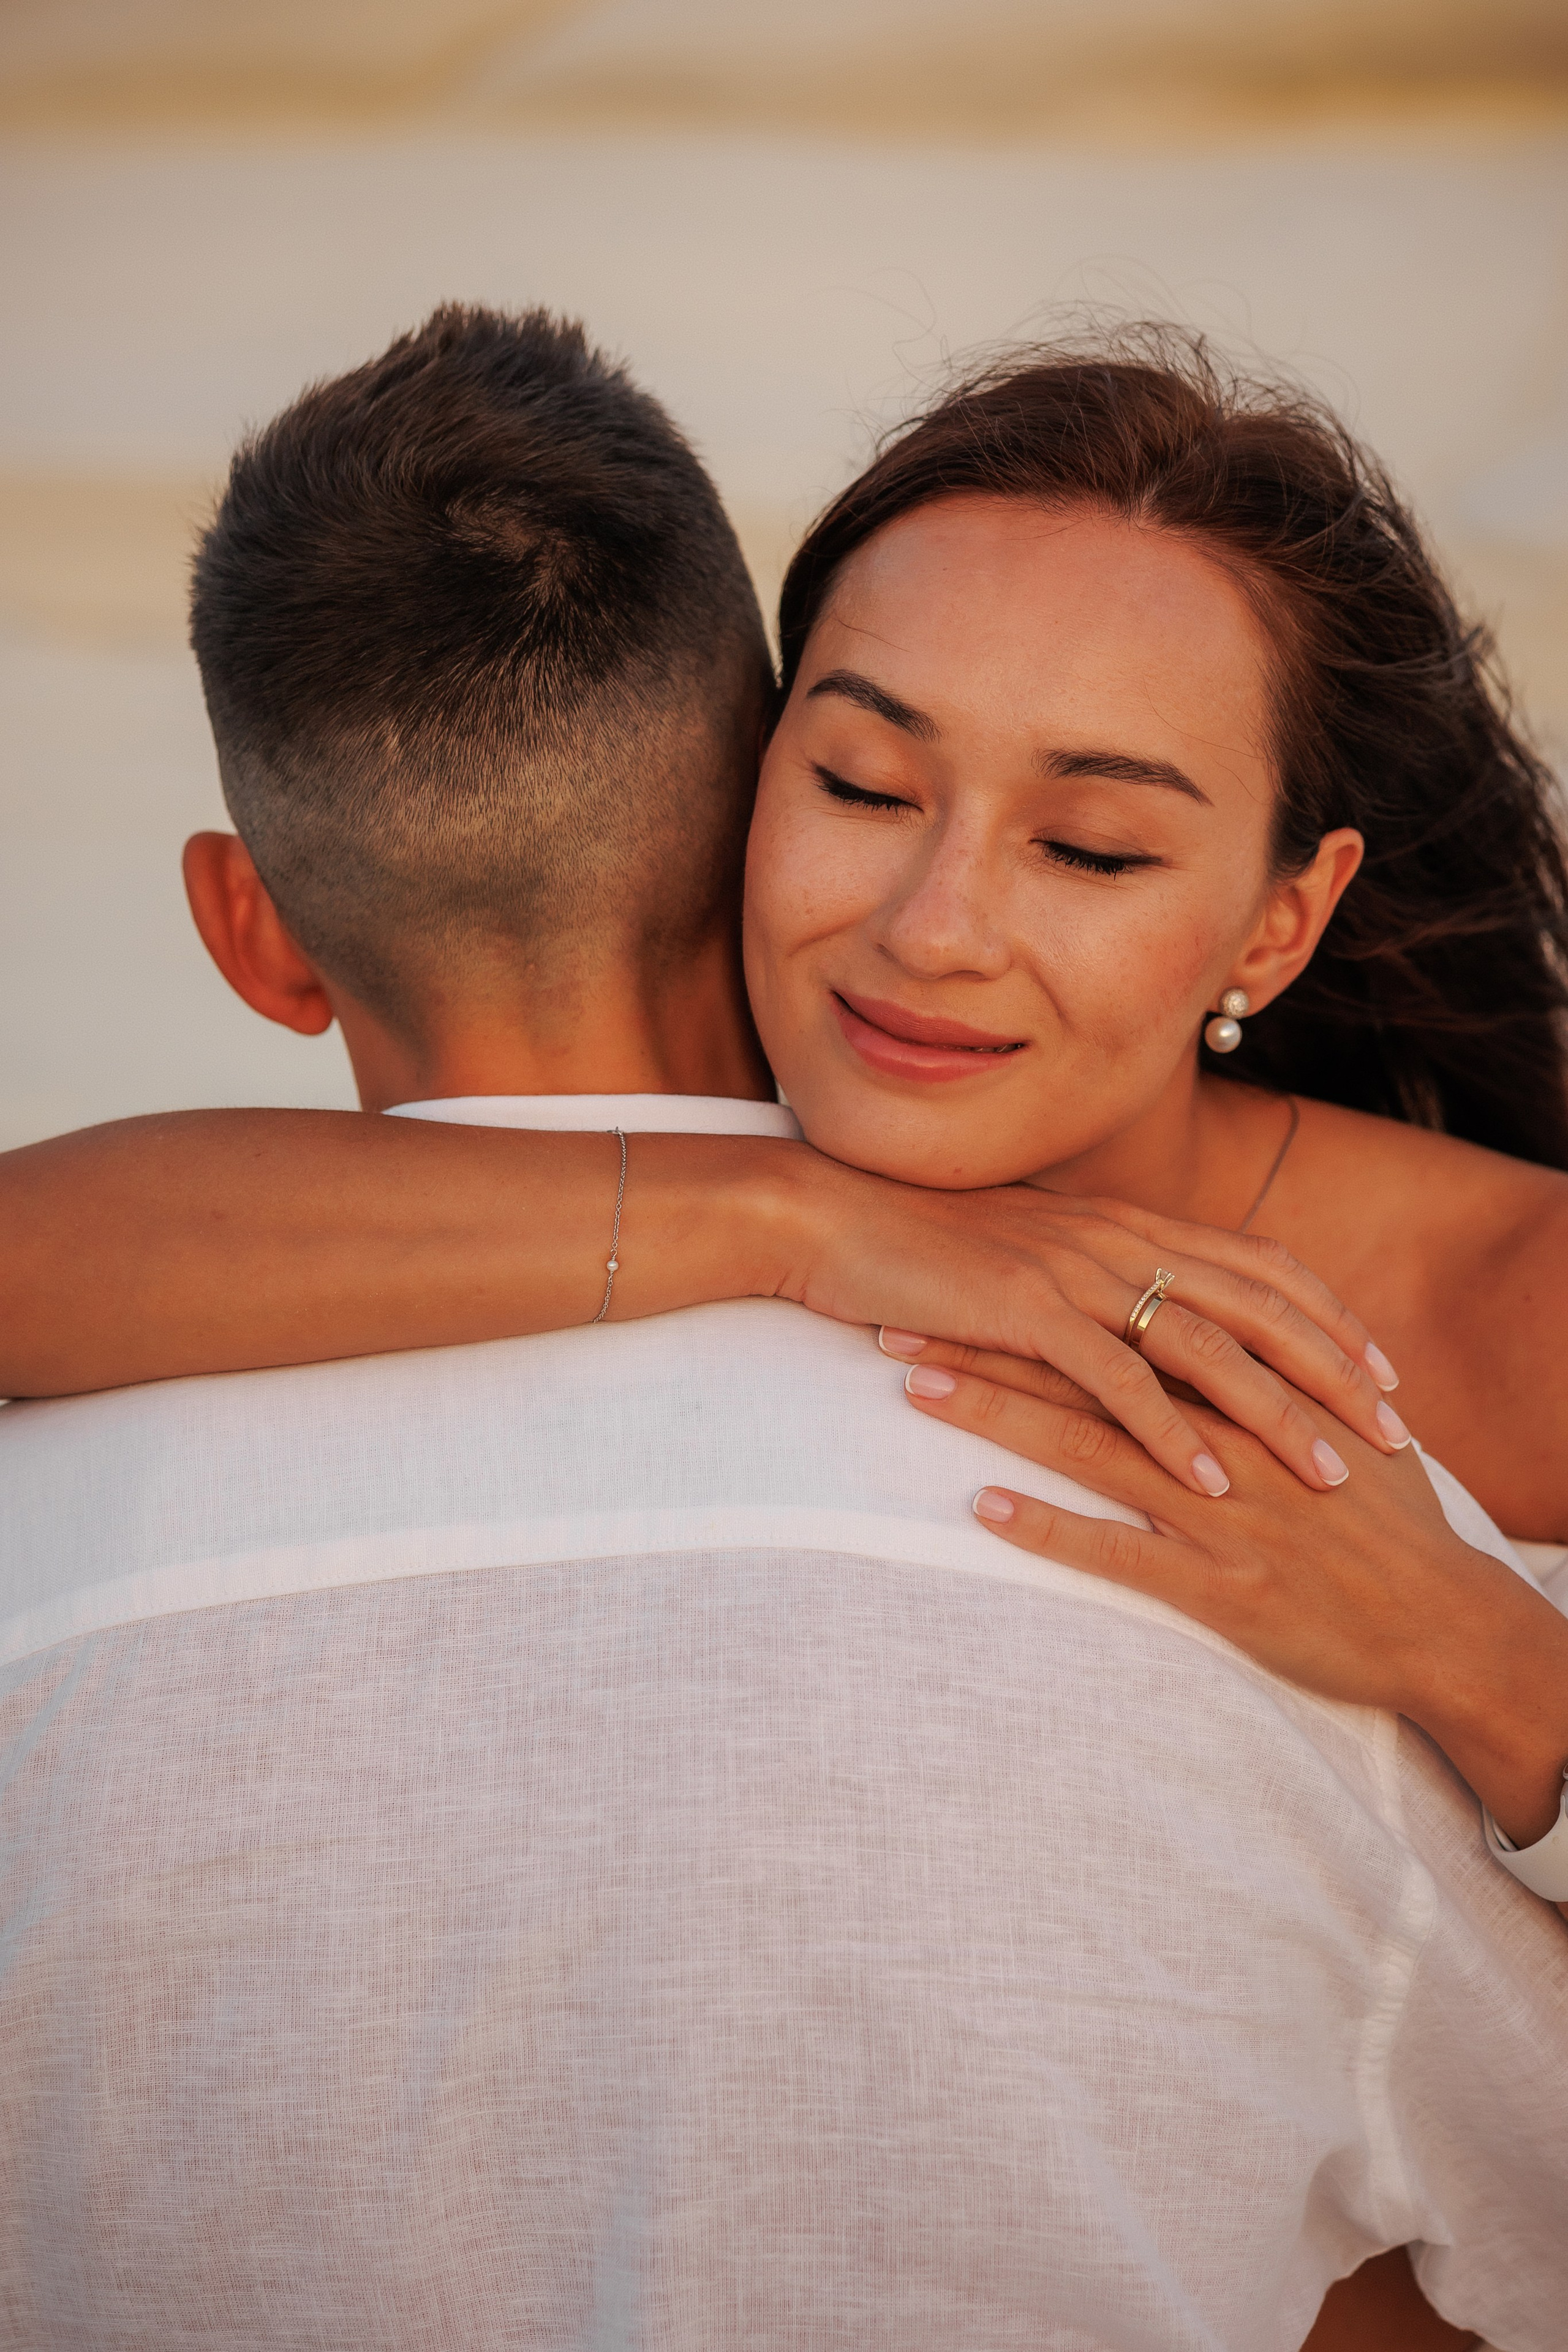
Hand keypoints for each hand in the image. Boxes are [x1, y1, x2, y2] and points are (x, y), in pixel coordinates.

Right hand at [782, 1161, 1405, 1499]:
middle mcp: (1115, 1237)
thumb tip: (1140, 1315)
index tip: (1381, 1371)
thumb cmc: (919, 1242)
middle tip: (1394, 1433)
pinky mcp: (1025, 1310)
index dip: (1328, 1317)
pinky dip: (1173, 1434)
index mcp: (1124, 1221)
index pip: (1259, 1264)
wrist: (825, 1214)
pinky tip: (1210, 1482)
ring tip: (1328, 1475)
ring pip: (1206, 1346)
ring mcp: (1073, 1270)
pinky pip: (1118, 1380)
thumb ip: (1092, 1273)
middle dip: (1335, 1370)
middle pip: (1259, 1304)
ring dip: (1275, 1415)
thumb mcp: (1027, 1251)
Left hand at [896, 1338, 1567, 1854]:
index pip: (1122, 1327)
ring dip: (998, 1413)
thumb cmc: (1386, 1527)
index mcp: (1247, 1390)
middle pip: (1087, 1370)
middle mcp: (1226, 1436)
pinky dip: (1047, 1528)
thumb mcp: (1329, 1432)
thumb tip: (1215, 1339)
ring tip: (915, 1386)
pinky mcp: (1220, 1586)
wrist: (1446, 1624)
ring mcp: (1220, 1510)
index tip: (960, 1278)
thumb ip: (1267, 1382)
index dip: (1037, 1301)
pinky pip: (1117, 1550)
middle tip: (901, 1316)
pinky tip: (980, 1508)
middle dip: (988, 1340)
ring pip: (1090, 1445)